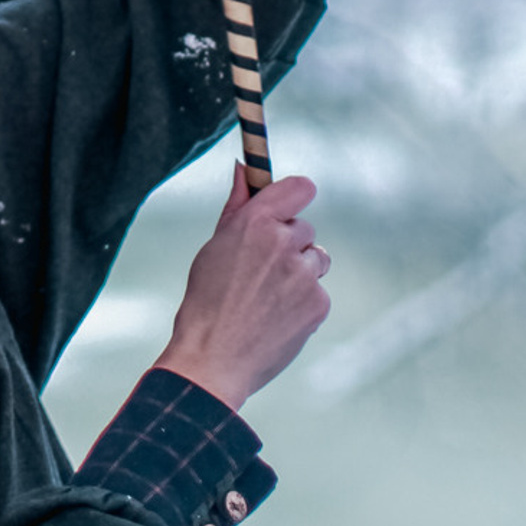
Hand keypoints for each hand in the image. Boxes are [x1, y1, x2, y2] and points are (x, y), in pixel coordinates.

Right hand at [151, 164, 331, 410]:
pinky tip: (277, 317)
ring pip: (316, 259)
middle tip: (260, 270)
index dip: (296, 195)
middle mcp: (284, 242)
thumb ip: (237, 203)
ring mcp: (304, 275)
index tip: (288, 207)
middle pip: (304, 228)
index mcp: (256, 221)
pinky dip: (303, 302)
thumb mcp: (216, 244)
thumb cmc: (207, 298)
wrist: (214, 358)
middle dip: (288, 244)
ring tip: (269, 295)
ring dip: (300, 271)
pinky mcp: (318, 304)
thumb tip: (244, 167)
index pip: (300, 187)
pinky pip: (318, 292)